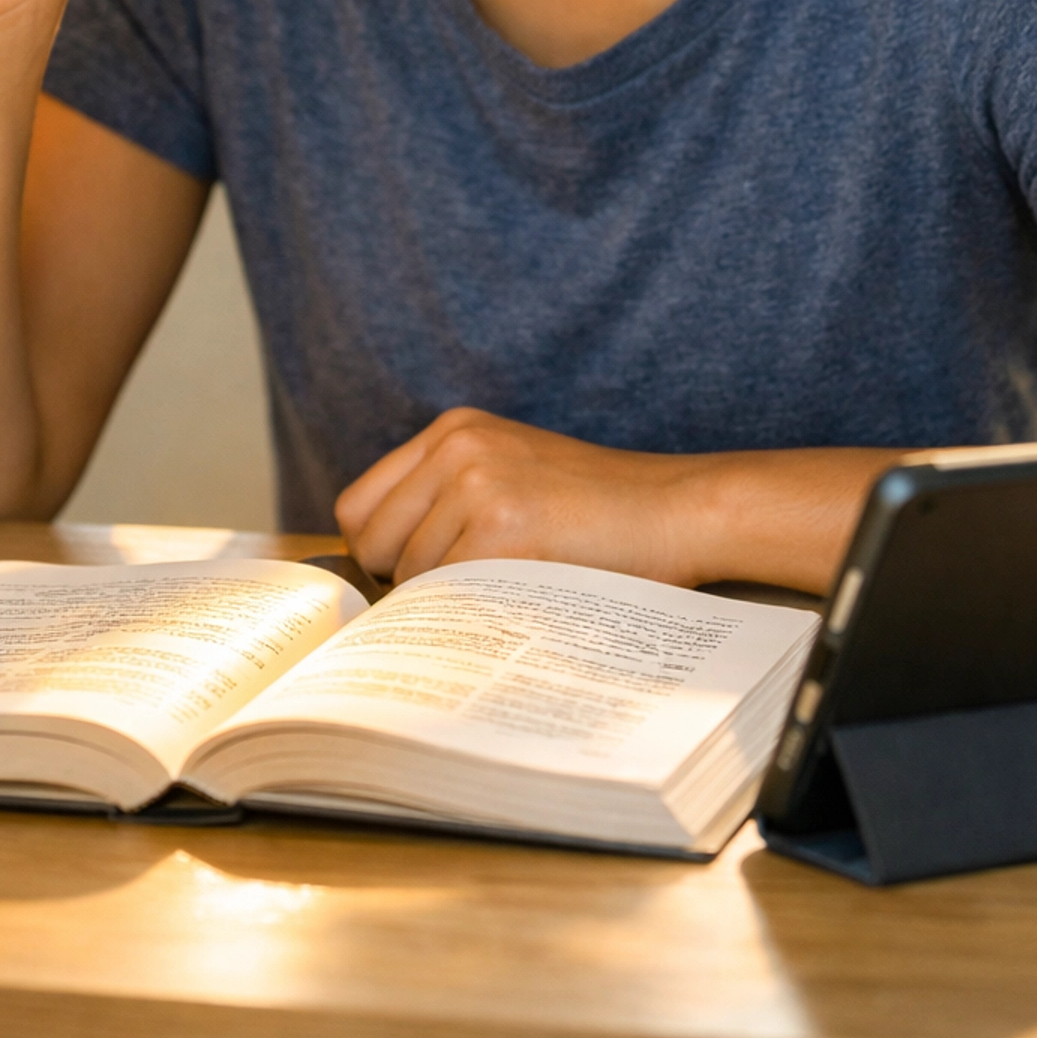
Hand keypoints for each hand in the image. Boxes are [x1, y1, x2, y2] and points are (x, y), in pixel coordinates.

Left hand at [335, 407, 701, 585]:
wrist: (677, 509)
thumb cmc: (598, 512)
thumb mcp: (512, 475)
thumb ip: (447, 501)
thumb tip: (374, 571)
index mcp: (453, 430)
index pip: (359, 504)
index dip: (378, 552)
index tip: (408, 579)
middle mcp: (456, 445)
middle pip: (370, 540)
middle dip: (403, 580)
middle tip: (463, 592)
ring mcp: (477, 480)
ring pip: (409, 574)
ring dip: (449, 597)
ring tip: (510, 586)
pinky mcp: (501, 524)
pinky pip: (449, 591)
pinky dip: (475, 608)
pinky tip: (521, 595)